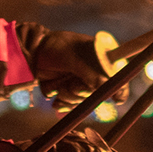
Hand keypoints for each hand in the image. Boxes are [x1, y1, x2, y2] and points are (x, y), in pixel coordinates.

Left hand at [21, 25, 138, 103]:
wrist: (32, 51)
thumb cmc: (56, 47)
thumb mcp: (74, 59)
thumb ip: (90, 74)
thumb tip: (107, 88)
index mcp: (99, 59)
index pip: (117, 75)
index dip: (120, 88)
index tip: (118, 99)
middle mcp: (91, 72)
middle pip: (97, 93)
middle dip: (81, 92)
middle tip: (72, 84)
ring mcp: (78, 81)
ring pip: (80, 100)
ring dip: (68, 96)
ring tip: (58, 85)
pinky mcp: (66, 89)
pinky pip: (67, 104)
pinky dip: (61, 103)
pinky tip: (55, 98)